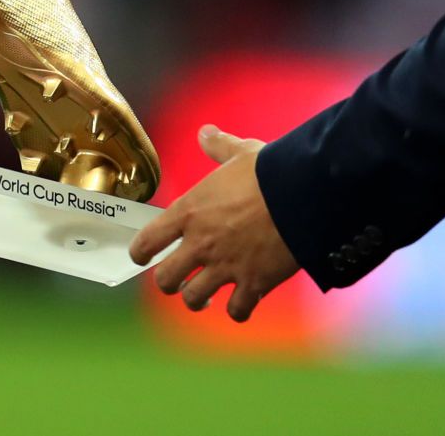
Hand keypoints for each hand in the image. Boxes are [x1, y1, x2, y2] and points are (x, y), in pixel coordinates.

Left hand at [129, 124, 298, 321]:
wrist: (304, 195)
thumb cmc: (269, 171)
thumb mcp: (239, 152)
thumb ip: (218, 146)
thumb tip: (205, 132)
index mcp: (189, 212)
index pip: (146, 242)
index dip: (140, 253)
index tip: (143, 257)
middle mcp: (200, 244)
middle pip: (165, 280)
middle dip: (170, 282)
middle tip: (181, 278)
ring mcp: (225, 267)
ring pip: (194, 299)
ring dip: (199, 299)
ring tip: (208, 294)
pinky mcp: (253, 284)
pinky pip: (236, 311)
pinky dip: (237, 310)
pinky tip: (242, 302)